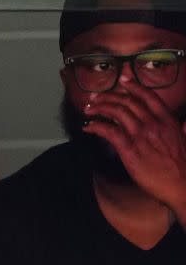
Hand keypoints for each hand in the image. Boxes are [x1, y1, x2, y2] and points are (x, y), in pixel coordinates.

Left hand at [83, 77, 185, 215]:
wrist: (182, 184)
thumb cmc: (182, 166)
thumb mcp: (185, 139)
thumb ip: (182, 128)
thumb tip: (184, 124)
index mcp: (167, 120)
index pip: (148, 96)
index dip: (133, 85)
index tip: (122, 80)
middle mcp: (154, 123)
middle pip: (128, 101)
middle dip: (108, 96)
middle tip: (96, 97)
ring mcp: (141, 135)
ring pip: (116, 112)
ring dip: (99, 108)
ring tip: (89, 110)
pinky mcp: (129, 149)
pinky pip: (108, 131)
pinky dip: (96, 126)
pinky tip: (88, 127)